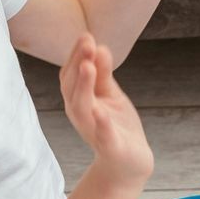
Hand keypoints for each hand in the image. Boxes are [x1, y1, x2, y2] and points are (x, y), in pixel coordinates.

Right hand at [61, 32, 152, 185]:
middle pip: (71, 87)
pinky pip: (103, 135)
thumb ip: (103, 73)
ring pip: (81, 108)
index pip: (70, 74)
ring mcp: (93, 131)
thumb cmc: (116, 126)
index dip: (76, 55)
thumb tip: (99, 46)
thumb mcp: (110, 95)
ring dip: (84, 86)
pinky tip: (102, 111)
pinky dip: (101, 123)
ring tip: (88, 66)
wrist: (129, 163)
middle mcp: (81, 114)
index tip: (86, 35)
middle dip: (77, 63)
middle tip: (88, 42)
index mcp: (79, 100)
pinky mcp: (110, 147)